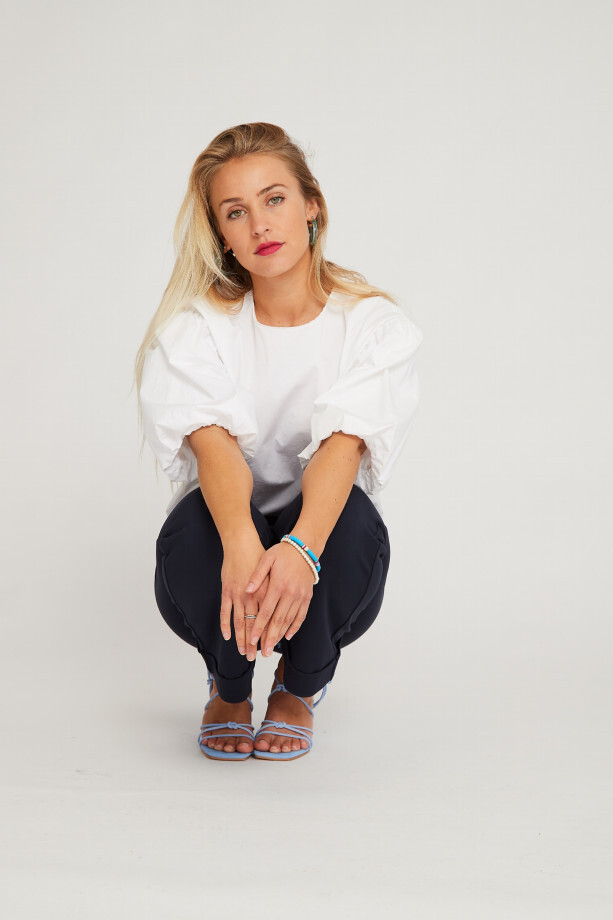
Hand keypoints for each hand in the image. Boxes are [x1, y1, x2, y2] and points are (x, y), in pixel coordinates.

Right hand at [220, 531, 269, 658]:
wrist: (241, 542)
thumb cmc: (259, 556)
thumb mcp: (273, 572)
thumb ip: (275, 590)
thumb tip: (280, 608)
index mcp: (266, 592)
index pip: (268, 619)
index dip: (267, 635)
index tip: (268, 648)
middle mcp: (252, 596)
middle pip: (254, 625)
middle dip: (254, 643)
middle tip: (255, 657)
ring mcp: (238, 594)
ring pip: (240, 622)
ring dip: (241, 639)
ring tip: (243, 652)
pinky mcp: (227, 591)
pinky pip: (225, 612)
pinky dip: (226, 625)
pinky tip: (227, 636)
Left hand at [245, 542, 313, 655]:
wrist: (305, 548)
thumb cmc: (283, 552)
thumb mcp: (267, 559)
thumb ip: (257, 576)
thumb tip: (246, 590)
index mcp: (278, 585)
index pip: (266, 611)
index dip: (258, 627)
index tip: (252, 639)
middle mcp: (290, 594)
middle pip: (278, 620)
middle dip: (269, 638)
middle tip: (263, 652)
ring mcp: (300, 596)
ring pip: (289, 620)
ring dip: (280, 635)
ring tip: (272, 648)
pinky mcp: (307, 597)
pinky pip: (301, 615)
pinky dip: (295, 627)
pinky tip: (288, 636)